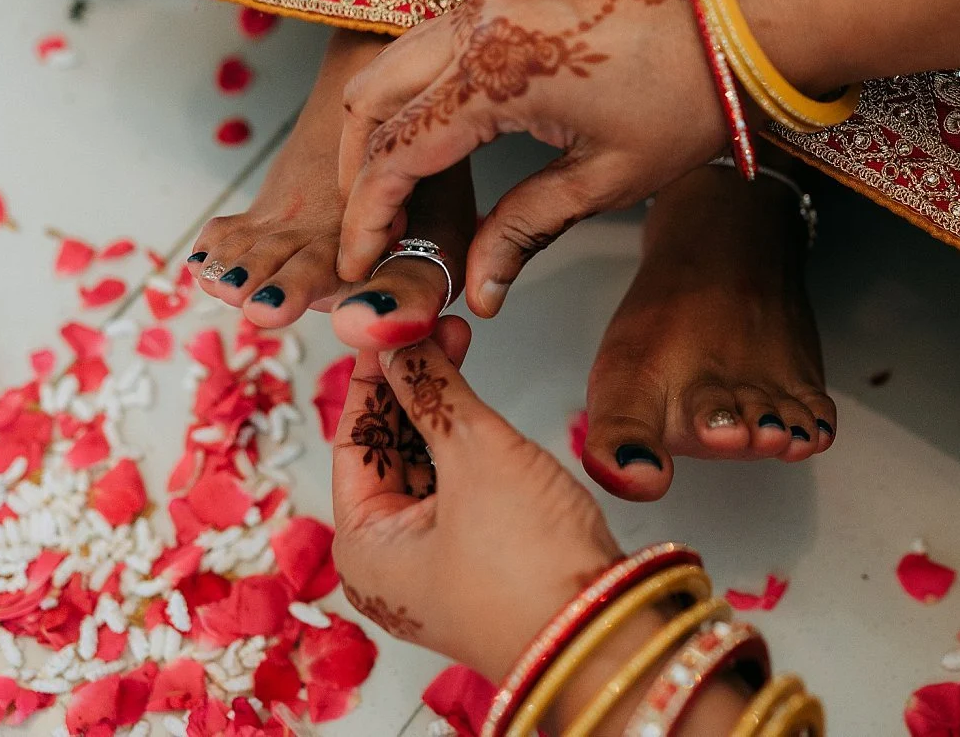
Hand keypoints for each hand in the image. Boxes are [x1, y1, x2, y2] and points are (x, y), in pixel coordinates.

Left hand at [330, 317, 622, 679]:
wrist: (606, 635)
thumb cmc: (532, 570)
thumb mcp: (477, 456)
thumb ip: (434, 392)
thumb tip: (401, 347)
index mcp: (363, 548)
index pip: (354, 441)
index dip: (374, 374)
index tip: (389, 325)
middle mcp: (390, 563)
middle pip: (387, 453)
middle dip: (411, 387)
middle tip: (434, 329)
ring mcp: (436, 565)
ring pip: (424, 467)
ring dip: (440, 409)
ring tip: (457, 348)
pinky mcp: (481, 563)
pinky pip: (457, 489)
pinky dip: (464, 443)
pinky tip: (474, 402)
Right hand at [337, 0, 728, 315]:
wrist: (736, 18)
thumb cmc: (687, 95)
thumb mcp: (606, 180)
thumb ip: (524, 229)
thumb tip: (478, 290)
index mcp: (494, 73)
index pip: (396, 152)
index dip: (369, 216)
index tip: (361, 262)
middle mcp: (475, 24)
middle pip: (369, 100)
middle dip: (358, 170)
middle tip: (375, 230)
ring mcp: (486, 0)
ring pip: (390, 64)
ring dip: (380, 127)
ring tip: (397, 193)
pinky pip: (427, 44)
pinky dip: (412, 94)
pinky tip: (434, 141)